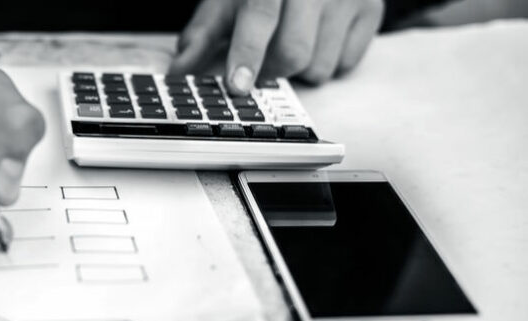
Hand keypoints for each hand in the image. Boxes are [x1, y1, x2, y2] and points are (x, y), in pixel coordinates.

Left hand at [169, 0, 383, 93]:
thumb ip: (203, 33)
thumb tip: (179, 71)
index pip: (260, 16)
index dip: (247, 53)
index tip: (237, 84)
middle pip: (295, 52)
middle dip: (272, 71)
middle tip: (260, 67)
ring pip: (320, 66)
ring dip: (300, 69)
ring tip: (292, 41)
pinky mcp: (372, 11)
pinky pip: (345, 64)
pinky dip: (327, 61)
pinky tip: (319, 37)